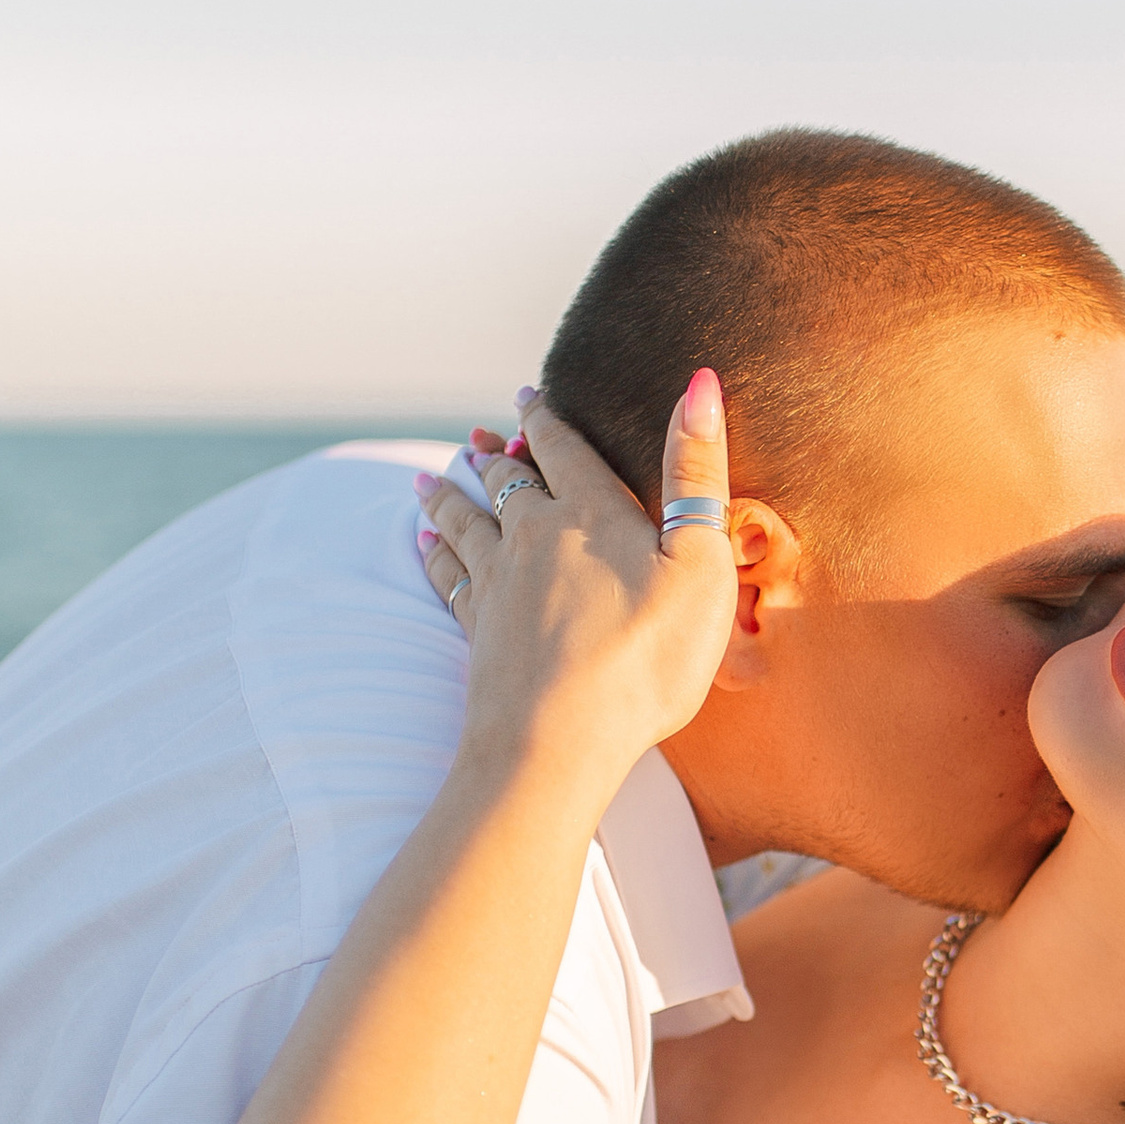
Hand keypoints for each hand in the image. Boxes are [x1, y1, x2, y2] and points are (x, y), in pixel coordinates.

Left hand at [417, 372, 737, 780]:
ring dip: (450, 496)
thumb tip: (701, 383)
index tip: (528, 397)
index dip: (547, 420)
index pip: (562, 449)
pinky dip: (434, 554)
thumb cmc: (647, 656)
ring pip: (465, 523)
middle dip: (494, 456)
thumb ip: (696, 474)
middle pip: (505, 482)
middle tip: (479, 438)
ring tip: (431, 479)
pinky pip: (448, 577)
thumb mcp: (699, 562)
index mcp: (590, 512)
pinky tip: (423, 545)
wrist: (559, 740)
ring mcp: (498, 584)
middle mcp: (533, 536)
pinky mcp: (478, 631)